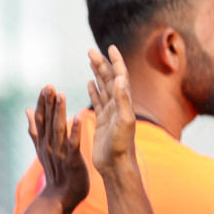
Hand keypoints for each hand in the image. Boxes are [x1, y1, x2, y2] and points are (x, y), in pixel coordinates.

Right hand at [27, 86, 87, 213]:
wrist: (60, 197)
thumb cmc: (55, 172)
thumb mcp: (41, 149)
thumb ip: (35, 129)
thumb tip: (25, 110)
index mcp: (43, 142)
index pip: (40, 119)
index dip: (42, 103)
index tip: (45, 87)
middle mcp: (48, 145)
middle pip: (47, 121)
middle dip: (48, 103)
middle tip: (50, 86)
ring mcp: (59, 153)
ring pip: (58, 129)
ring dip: (59, 112)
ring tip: (61, 95)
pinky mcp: (72, 160)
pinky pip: (73, 143)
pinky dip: (75, 130)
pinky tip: (79, 116)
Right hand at [87, 45, 136, 176]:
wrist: (116, 165)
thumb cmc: (120, 146)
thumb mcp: (123, 122)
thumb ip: (122, 100)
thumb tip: (119, 79)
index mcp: (123, 102)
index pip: (120, 76)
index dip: (116, 61)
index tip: (110, 48)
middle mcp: (118, 104)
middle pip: (109, 78)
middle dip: (101, 63)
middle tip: (90, 51)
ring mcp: (110, 112)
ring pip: (103, 87)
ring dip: (98, 73)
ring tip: (91, 61)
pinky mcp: (103, 120)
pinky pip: (98, 100)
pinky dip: (94, 89)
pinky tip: (90, 83)